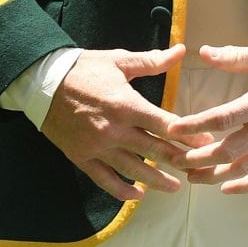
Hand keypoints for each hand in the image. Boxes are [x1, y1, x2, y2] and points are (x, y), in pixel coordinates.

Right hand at [40, 44, 195, 201]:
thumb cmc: (85, 69)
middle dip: (177, 160)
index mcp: (126, 104)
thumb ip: (152, 60)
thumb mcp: (119, 60)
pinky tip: (137, 196)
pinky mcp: (81, 157)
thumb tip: (181, 51)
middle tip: (197, 168)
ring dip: (155, 179)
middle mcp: (113, 130)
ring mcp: (96, 147)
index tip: (205, 143)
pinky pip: (104, 179)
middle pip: (152, 150)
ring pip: (132, 169)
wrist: (42, 83)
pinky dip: (121, 190)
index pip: (164, 124)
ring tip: (175, 186)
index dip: (186, 135)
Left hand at [167, 44, 247, 194]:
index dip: (194, 126)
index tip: (172, 130)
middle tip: (176, 159)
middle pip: (228, 151)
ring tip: (192, 177)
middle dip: (198, 159)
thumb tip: (204, 53)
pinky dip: (246, 186)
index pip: (221, 119)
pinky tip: (226, 188)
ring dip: (215, 176)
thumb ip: (236, 57)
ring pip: (243, 168)